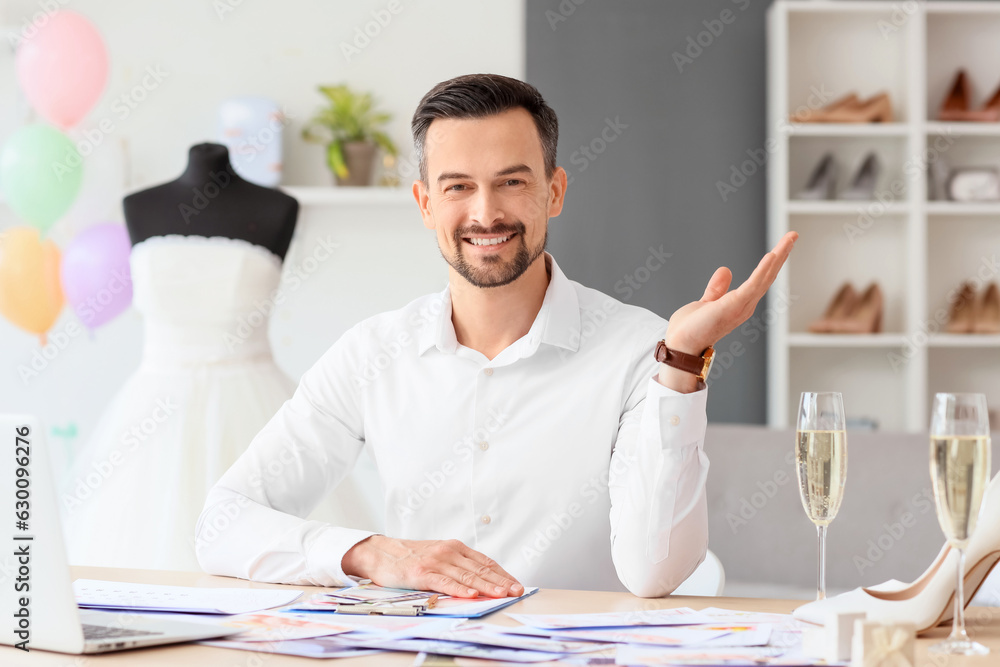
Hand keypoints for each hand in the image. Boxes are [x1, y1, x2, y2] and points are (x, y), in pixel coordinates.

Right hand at [341, 535, 523, 597]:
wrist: (381, 553)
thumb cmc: (411, 557)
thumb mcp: (438, 555)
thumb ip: (457, 565)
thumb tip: (481, 581)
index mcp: (455, 547)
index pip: (485, 561)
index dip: (502, 573)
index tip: (515, 583)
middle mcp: (449, 552)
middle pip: (480, 568)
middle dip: (501, 581)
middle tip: (517, 591)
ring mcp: (436, 562)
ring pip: (467, 576)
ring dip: (487, 586)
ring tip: (502, 594)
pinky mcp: (423, 573)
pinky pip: (445, 582)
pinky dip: (460, 589)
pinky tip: (472, 595)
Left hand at [657, 231, 797, 391]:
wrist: (681, 345)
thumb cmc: (692, 330)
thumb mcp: (707, 302)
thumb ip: (717, 289)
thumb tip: (726, 270)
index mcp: (739, 304)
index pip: (760, 279)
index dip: (771, 263)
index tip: (781, 246)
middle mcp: (745, 305)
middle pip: (768, 276)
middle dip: (781, 255)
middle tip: (793, 235)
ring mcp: (742, 306)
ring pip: (765, 277)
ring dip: (778, 257)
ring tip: (789, 239)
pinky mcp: (735, 305)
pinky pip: (753, 285)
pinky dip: (764, 270)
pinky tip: (772, 256)